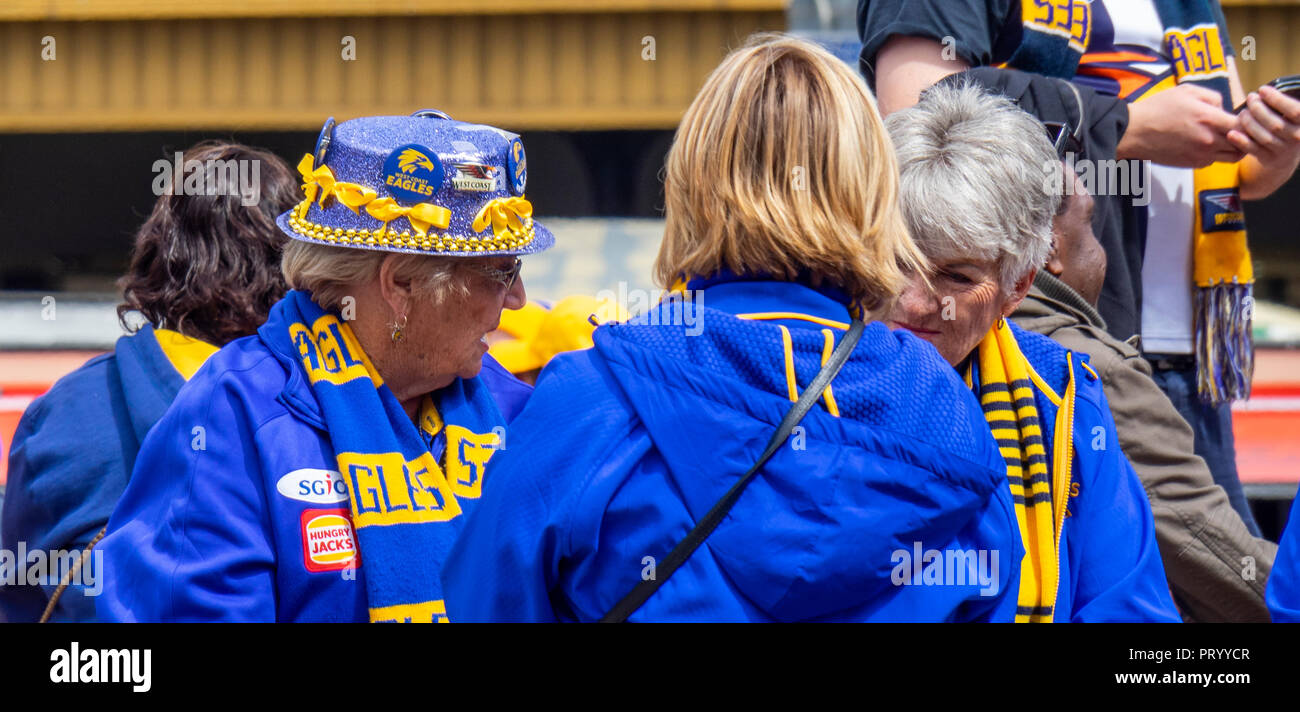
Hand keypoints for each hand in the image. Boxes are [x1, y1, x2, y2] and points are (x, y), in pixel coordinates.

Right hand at [1118, 84, 1243, 166]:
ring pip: (1232, 156)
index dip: (1247, 120)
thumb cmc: (1156, 108)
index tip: (1242, 116)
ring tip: (1225, 138)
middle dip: (1243, 135)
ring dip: (1233, 147)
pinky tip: (1205, 145)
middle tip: (1237, 129)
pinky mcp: (1192, 164)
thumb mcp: (1185, 91)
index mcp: (1208, 118)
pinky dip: (1215, 154)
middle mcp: (1208, 140)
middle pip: (1242, 143)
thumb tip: (1222, 108)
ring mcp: (1201, 154)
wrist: (1133, 132)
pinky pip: (1213, 161)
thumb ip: (1212, 96)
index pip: (1243, 124)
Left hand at [1228, 84, 1299, 170]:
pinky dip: (1241, 142)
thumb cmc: (1286, 125)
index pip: (1294, 111)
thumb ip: (1283, 104)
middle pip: (1275, 124)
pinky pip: (1253, 150)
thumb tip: (1262, 91)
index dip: (1277, 100)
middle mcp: (1297, 137)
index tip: (1262, 90)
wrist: (1287, 155)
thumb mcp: (1291, 115)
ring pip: (1263, 136)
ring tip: (1242, 113)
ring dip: (1249, 123)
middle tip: (1250, 98)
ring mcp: (1283, 150)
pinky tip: (1231, 133)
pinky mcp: (1269, 159)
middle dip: (1258, 109)